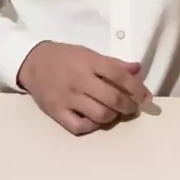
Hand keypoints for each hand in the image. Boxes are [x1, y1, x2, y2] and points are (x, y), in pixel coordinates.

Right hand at [17, 41, 151, 135]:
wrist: (33, 62)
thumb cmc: (65, 56)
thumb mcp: (89, 53)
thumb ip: (113, 63)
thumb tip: (138, 69)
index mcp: (89, 62)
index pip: (119, 75)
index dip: (137, 88)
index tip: (146, 97)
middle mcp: (80, 80)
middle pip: (112, 98)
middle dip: (128, 106)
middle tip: (133, 108)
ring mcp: (68, 98)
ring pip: (99, 115)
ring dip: (112, 116)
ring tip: (115, 113)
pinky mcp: (57, 112)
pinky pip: (79, 127)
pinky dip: (92, 126)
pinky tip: (95, 120)